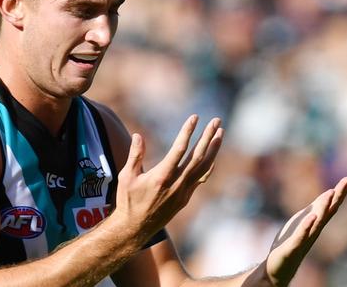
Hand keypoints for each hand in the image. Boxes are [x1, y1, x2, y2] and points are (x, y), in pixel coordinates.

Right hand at [113, 115, 223, 241]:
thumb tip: (139, 135)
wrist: (135, 228)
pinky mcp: (185, 197)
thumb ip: (135, 155)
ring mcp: (183, 191)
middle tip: (216, 120)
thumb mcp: (126, 176)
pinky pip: (201, 178)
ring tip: (220, 133)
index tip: (194, 117)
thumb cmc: (128, 200)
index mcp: (161, 176)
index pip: (179, 149)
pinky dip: (209, 164)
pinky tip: (212, 155)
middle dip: (208, 136)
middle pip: (197, 156)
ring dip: (213, 149)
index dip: (188, 132)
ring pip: (203, 167)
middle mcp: (176, 184)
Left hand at [265, 177, 346, 285]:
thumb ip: (315, 209)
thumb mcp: (303, 221)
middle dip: (338, 195)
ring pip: (317, 222)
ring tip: (331, 192)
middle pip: (329, 211)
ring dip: (324, 207)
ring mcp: (304, 239)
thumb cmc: (291, 243)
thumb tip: (328, 193)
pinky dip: (306, 227)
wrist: (278, 268)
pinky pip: (300, 237)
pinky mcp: (291, 248)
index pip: (330, 206)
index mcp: (315, 223)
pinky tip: (312, 217)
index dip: (340, 192)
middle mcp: (313, 231)